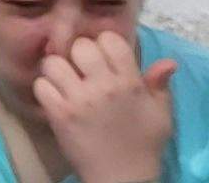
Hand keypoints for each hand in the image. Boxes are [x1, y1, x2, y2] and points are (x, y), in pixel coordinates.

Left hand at [36, 31, 176, 182]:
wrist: (122, 178)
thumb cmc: (143, 144)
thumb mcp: (161, 114)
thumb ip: (160, 85)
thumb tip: (168, 61)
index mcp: (130, 82)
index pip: (110, 40)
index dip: (104, 44)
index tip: (103, 57)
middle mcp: (103, 86)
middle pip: (80, 47)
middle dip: (79, 55)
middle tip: (82, 69)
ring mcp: (79, 99)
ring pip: (54, 63)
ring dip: (57, 70)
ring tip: (65, 82)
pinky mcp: (59, 114)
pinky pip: (41, 85)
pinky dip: (45, 89)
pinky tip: (56, 98)